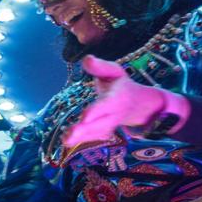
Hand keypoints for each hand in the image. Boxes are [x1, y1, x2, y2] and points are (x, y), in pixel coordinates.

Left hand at [63, 55, 187, 146]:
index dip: (96, 111)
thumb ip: (100, 66)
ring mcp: (110, 125)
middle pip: (100, 124)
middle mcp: (114, 114)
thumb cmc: (120, 83)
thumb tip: (86, 59)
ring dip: (81, 138)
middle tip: (67, 137)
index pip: (106, 105)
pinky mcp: (105, 131)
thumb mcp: (114, 71)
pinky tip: (67, 142)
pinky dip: (82, 141)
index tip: (84, 117)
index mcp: (116, 98)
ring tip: (65, 141)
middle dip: (85, 130)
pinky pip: (94, 138)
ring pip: (96, 133)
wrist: (136, 103)